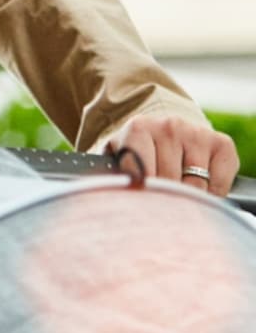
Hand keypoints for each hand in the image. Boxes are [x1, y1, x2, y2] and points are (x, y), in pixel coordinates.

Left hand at [101, 111, 239, 195]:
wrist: (167, 130)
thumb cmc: (140, 152)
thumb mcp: (118, 158)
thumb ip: (111, 174)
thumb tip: (110, 194)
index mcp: (138, 128)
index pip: (139, 172)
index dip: (141, 194)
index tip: (142, 206)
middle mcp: (169, 126)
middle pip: (168, 181)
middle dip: (164, 198)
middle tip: (161, 204)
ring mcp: (197, 134)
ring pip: (195, 186)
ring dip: (189, 198)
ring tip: (178, 194)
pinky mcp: (222, 144)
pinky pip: (219, 184)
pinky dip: (212, 195)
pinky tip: (200, 188)